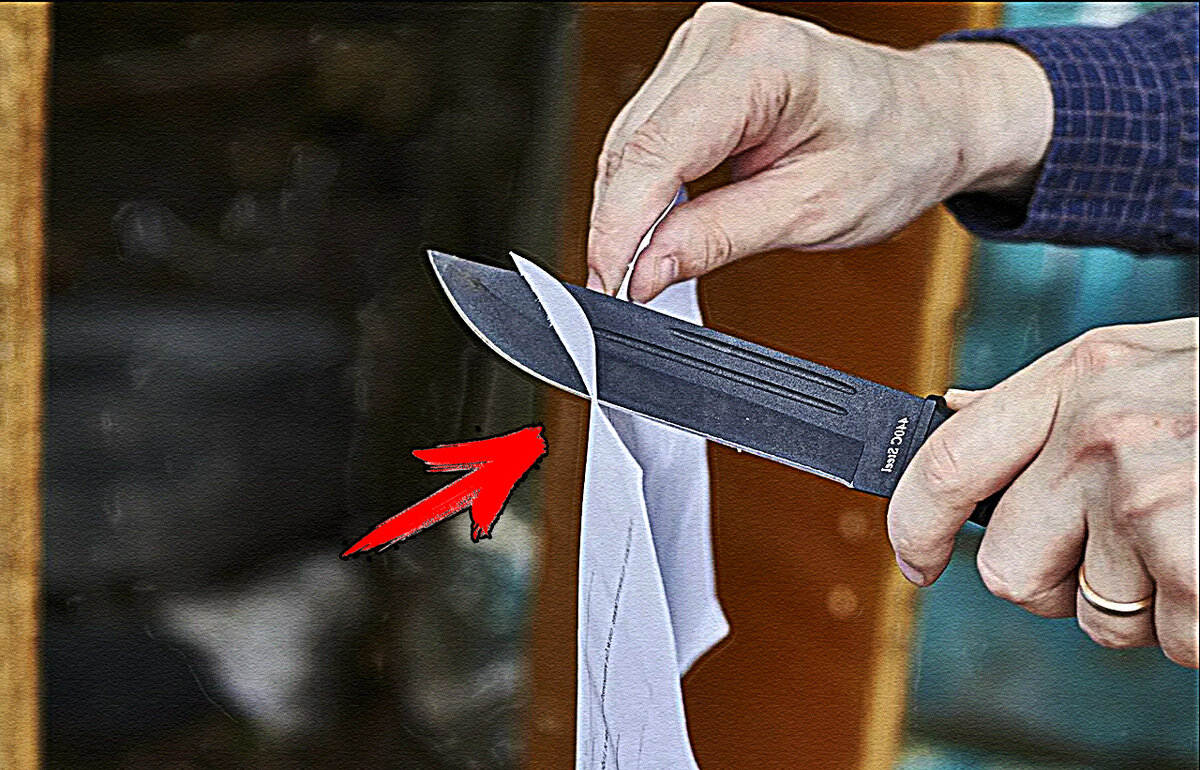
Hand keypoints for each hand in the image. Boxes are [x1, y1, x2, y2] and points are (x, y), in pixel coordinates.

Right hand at [587, 2, 1051, 301]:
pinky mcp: (693, 66)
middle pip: (632, 146)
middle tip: (621, 292)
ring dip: (626, 211)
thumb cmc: (894, 149)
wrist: (924, 116)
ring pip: (627, 142)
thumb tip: (644, 268)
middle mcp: (722, 37)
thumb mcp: (811, 212)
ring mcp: (702, 46)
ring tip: (638, 269)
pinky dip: (642, 188)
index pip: (656, 152)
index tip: (608, 285)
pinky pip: (644, 133)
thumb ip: (718, 238)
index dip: (620, 228)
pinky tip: (652, 228)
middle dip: (618, 227)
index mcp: (762, 62)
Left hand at [889, 318, 1198, 667]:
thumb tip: (956, 412)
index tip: (916, 561)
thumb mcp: (1148, 364)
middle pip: (1009, 567)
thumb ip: (1050, 398)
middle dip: (1058, 584)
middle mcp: (1099, 432)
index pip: (948, 461)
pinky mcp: (1191, 562)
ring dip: (1144, 604)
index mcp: (1080, 377)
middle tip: (1127, 557)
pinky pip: (1168, 639)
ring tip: (1199, 544)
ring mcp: (1146, 498)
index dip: (915, 525)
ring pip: (1093, 614)